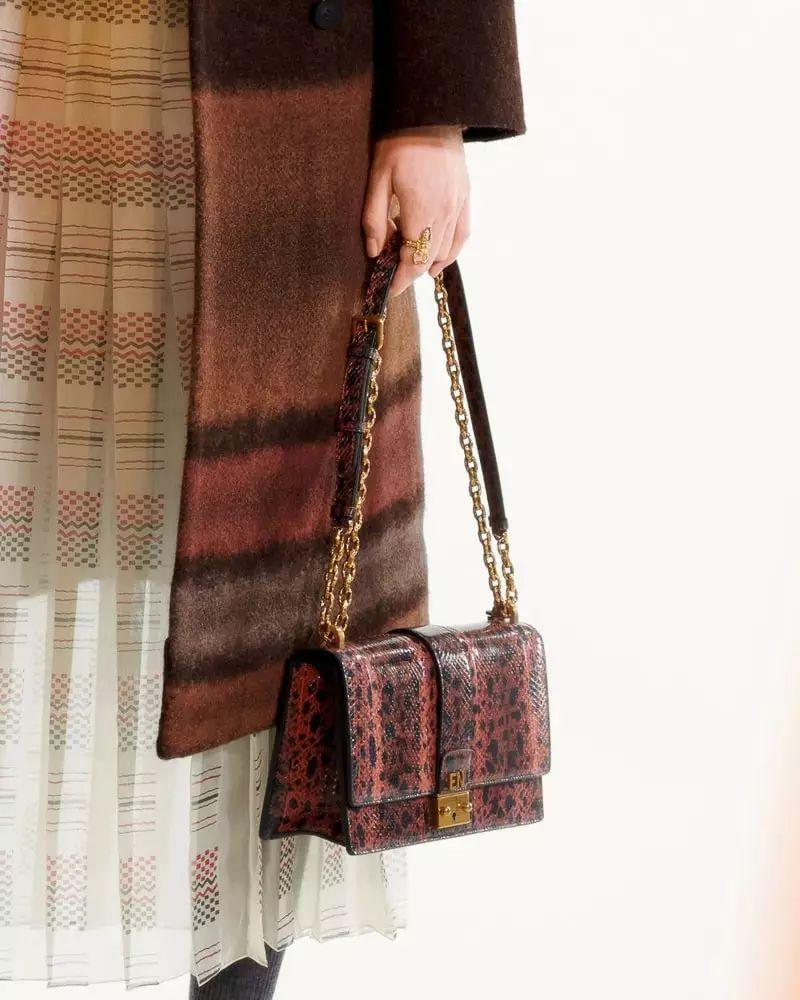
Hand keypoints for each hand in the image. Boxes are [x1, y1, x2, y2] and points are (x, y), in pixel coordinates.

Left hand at [362, 125, 469, 296]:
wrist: (433, 111)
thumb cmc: (400, 141)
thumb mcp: (378, 178)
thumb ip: (375, 219)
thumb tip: (375, 253)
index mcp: (421, 210)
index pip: (414, 260)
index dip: (401, 280)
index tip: (388, 291)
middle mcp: (445, 213)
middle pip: (430, 259)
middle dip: (411, 273)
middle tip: (393, 275)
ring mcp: (459, 205)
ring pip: (447, 251)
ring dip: (429, 263)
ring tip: (411, 265)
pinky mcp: (466, 197)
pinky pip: (462, 235)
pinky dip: (450, 251)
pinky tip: (438, 258)